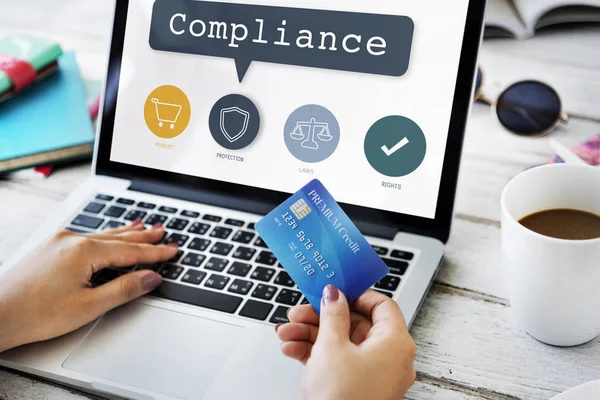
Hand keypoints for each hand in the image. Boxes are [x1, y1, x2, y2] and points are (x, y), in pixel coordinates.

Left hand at [0, 221, 177, 352]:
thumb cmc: (35, 313)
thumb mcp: (88, 306)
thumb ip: (123, 290)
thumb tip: (151, 278)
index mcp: (85, 251)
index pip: (130, 251)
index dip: (155, 253)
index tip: (173, 250)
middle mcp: (72, 240)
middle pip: (118, 237)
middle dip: (144, 237)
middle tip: (164, 232)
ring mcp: (60, 242)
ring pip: (103, 235)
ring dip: (126, 233)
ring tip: (143, 226)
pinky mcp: (51, 248)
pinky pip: (88, 237)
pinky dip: (106, 236)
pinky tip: (109, 235)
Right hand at [276, 287, 415, 399]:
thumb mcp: (331, 347)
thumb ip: (332, 314)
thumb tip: (334, 294)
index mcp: (395, 343)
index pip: (381, 305)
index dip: (355, 294)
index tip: (333, 290)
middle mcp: (389, 358)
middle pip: (355, 324)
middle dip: (321, 317)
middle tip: (298, 312)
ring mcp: (373, 375)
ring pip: (341, 343)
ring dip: (310, 335)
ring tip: (285, 333)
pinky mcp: (357, 387)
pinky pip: (338, 362)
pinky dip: (315, 354)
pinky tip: (291, 349)